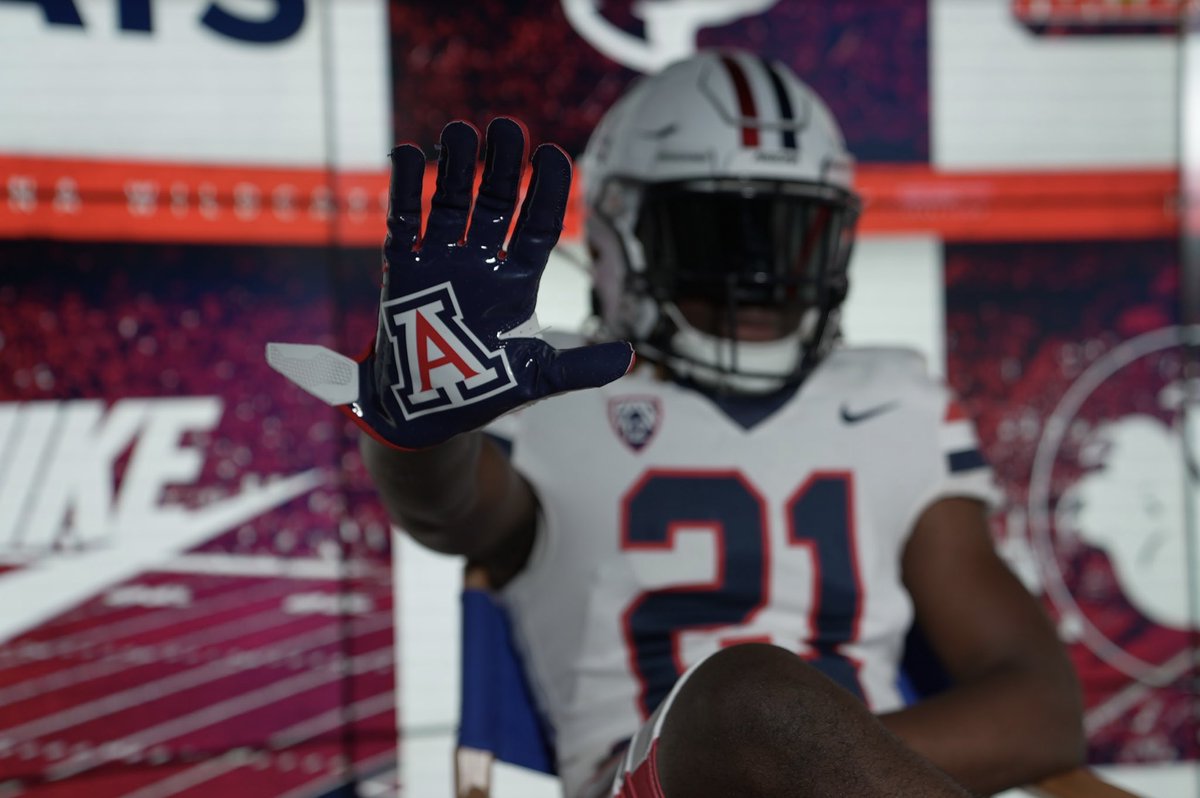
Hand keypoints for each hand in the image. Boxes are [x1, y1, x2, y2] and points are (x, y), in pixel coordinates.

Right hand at [267, 118, 633, 449]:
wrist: (425, 413)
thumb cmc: (483, 392)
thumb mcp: (537, 380)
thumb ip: (580, 368)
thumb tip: (630, 358)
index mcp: (517, 282)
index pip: (538, 226)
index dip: (546, 192)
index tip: (552, 155)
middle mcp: (483, 263)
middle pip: (497, 202)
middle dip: (503, 166)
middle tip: (508, 127)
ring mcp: (443, 263)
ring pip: (451, 202)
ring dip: (454, 166)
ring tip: (460, 131)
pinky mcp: (404, 271)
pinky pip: (404, 222)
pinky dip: (404, 189)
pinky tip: (407, 153)